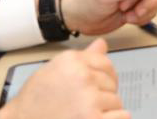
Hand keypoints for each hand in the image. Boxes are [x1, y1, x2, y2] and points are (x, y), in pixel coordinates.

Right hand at [0, 39, 126, 118]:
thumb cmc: (34, 103)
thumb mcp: (54, 71)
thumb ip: (82, 59)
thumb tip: (102, 44)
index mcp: (72, 61)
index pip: (106, 63)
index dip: (103, 77)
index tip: (94, 87)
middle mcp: (82, 77)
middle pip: (112, 83)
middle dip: (102, 95)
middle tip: (81, 105)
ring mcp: (89, 99)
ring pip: (116, 101)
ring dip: (105, 111)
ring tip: (82, 114)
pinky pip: (122, 116)